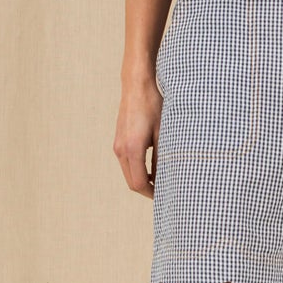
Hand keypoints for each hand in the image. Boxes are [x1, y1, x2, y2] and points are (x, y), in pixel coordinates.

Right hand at [113, 75, 161, 199]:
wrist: (136, 86)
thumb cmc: (153, 106)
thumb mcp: (163, 132)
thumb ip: (162, 156)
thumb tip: (165, 176)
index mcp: (132, 149)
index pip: (139, 183)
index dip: (152, 193)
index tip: (165, 196)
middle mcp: (121, 150)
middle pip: (131, 182)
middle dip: (147, 190)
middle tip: (164, 192)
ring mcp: (117, 145)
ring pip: (128, 173)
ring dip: (142, 179)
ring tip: (160, 180)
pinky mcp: (118, 141)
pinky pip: (127, 163)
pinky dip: (138, 170)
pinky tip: (152, 167)